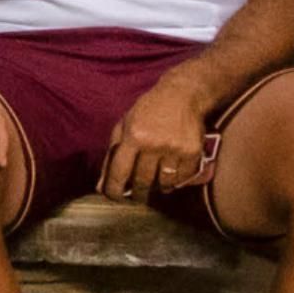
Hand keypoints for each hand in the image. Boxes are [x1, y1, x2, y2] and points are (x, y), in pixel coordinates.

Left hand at [97, 76, 206, 201]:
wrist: (182, 95)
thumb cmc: (148, 111)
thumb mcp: (124, 126)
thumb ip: (111, 155)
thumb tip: (101, 186)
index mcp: (133, 136)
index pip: (119, 172)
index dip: (114, 190)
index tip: (114, 197)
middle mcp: (154, 143)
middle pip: (142, 182)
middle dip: (137, 193)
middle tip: (137, 194)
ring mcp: (174, 148)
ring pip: (164, 183)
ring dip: (158, 187)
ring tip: (156, 181)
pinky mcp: (192, 152)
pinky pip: (182, 178)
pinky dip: (176, 180)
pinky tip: (172, 172)